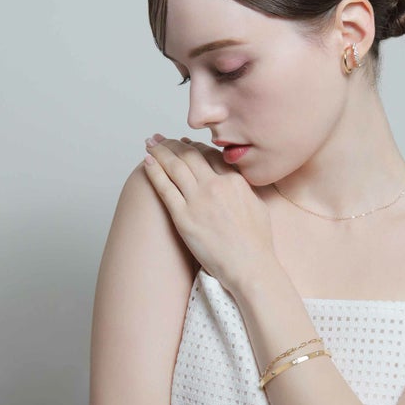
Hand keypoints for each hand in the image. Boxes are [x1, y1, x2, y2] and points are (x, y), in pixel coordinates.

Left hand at [142, 135, 275, 294]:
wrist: (250, 266)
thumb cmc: (256, 243)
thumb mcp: (258, 206)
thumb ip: (243, 189)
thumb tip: (236, 182)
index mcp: (234, 181)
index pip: (210, 155)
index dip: (194, 146)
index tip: (183, 143)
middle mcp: (215, 186)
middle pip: (189, 155)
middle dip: (172, 144)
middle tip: (159, 138)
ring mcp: (198, 201)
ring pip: (174, 167)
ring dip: (159, 152)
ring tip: (150, 144)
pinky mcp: (184, 218)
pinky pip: (164, 188)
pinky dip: (154, 172)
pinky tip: (146, 162)